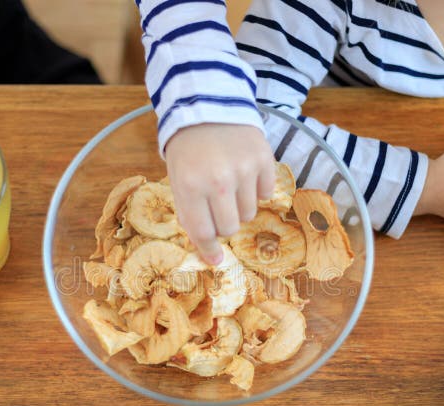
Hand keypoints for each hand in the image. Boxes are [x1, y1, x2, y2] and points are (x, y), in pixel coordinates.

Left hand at [165, 123, 275, 263]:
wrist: (209, 107)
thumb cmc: (189, 150)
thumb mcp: (178, 180)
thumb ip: (190, 214)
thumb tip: (208, 251)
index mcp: (190, 186)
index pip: (203, 232)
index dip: (209, 250)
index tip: (215, 259)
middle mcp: (218, 181)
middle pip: (230, 228)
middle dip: (224, 223)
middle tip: (218, 207)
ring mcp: (243, 170)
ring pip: (249, 213)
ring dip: (239, 206)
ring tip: (230, 185)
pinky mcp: (264, 159)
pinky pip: (265, 194)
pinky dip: (256, 190)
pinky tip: (244, 173)